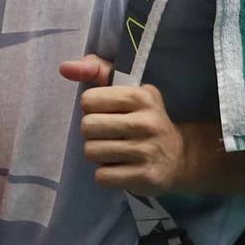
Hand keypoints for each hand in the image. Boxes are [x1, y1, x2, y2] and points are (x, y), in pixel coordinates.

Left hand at [63, 55, 188, 193]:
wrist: (180, 156)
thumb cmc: (144, 118)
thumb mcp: (128, 90)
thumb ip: (97, 71)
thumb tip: (64, 67)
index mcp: (139, 97)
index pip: (88, 100)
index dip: (92, 108)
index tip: (106, 113)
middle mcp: (145, 122)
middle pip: (87, 126)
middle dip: (92, 133)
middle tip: (108, 135)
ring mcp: (146, 151)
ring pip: (91, 152)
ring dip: (98, 154)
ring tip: (114, 151)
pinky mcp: (144, 177)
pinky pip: (102, 176)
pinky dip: (106, 174)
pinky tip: (121, 167)